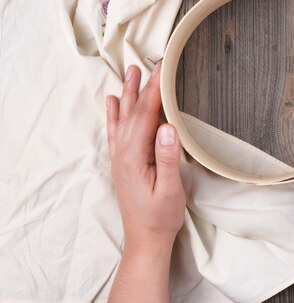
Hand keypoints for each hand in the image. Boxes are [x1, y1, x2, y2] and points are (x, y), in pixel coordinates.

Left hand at [105, 62, 185, 256]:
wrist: (145, 239)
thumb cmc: (161, 216)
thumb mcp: (170, 189)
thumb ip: (167, 157)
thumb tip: (168, 126)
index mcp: (135, 156)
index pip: (147, 114)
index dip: (156, 89)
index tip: (163, 68)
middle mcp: (123, 153)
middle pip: (134, 112)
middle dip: (143, 86)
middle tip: (151, 63)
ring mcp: (120, 157)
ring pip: (124, 118)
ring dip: (128, 94)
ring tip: (131, 72)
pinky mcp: (122, 163)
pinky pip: (116, 132)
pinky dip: (115, 114)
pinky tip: (114, 102)